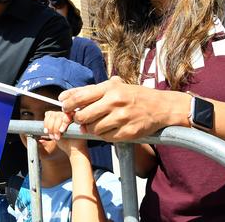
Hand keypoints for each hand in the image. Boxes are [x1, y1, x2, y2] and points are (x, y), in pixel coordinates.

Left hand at [44, 111, 85, 155]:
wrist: (74, 150)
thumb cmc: (65, 143)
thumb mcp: (53, 134)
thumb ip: (49, 128)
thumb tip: (42, 123)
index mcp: (59, 117)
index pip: (49, 113)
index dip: (46, 122)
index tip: (46, 132)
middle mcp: (65, 115)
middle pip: (53, 114)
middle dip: (50, 126)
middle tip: (52, 136)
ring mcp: (71, 116)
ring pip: (58, 115)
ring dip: (55, 127)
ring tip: (57, 137)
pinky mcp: (76, 118)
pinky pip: (67, 116)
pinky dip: (63, 124)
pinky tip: (62, 131)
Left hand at [59, 76, 189, 141]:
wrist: (160, 107)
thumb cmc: (133, 95)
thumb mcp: (114, 87)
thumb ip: (90, 91)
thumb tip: (64, 97)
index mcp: (110, 88)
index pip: (80, 97)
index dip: (68, 105)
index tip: (65, 108)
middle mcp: (115, 102)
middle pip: (83, 116)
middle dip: (78, 119)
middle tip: (80, 119)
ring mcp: (122, 118)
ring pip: (93, 129)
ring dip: (91, 128)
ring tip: (97, 123)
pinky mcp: (128, 132)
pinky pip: (106, 138)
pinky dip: (104, 135)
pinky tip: (109, 129)